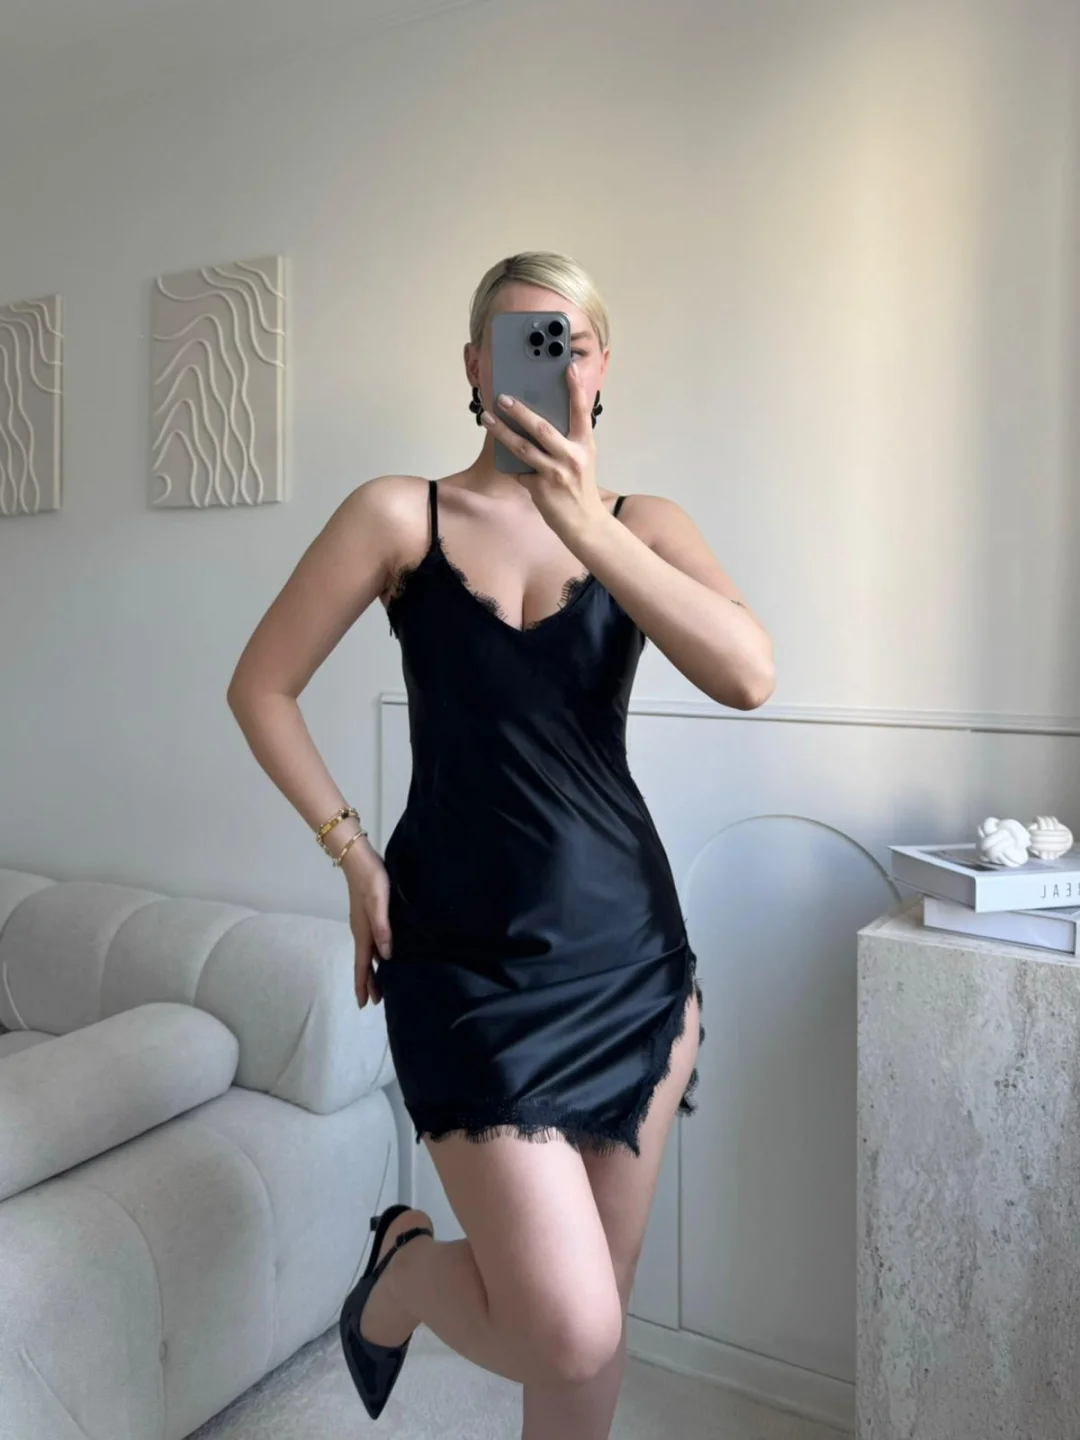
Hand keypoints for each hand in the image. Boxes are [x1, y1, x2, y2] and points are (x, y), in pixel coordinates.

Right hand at [343, 848, 391, 1006]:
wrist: (359, 859)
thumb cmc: (371, 880)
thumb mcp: (379, 902)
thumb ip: (382, 928)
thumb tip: (387, 956)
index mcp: (363, 932)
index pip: (362, 964)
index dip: (363, 984)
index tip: (364, 1004)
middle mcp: (361, 931)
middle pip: (365, 963)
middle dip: (369, 982)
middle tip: (376, 1001)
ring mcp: (363, 923)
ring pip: (369, 954)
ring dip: (373, 970)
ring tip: (381, 984)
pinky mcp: (368, 915)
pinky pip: (372, 943)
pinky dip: (377, 955)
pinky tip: (385, 955)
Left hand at [480, 362, 606, 540]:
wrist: (585, 523)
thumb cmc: (580, 486)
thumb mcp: (581, 458)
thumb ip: (566, 439)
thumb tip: (536, 420)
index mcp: (585, 444)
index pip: (581, 411)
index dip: (575, 388)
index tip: (567, 366)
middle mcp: (572, 456)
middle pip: (542, 428)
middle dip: (520, 411)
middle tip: (502, 397)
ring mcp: (556, 473)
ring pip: (523, 448)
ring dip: (502, 432)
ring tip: (486, 418)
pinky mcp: (542, 488)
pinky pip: (518, 470)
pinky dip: (509, 463)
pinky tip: (499, 455)